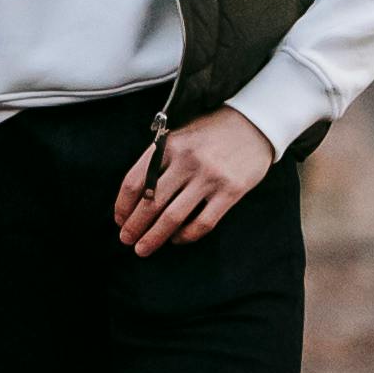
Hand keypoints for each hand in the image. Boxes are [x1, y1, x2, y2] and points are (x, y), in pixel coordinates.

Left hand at [115, 105, 277, 258]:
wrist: (254, 123)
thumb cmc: (211, 131)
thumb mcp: (180, 134)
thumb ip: (159, 158)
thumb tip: (136, 195)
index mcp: (169, 145)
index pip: (135, 181)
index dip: (123, 204)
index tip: (119, 219)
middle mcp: (186, 161)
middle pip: (150, 202)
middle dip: (134, 226)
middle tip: (126, 240)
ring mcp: (209, 177)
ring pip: (173, 217)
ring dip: (154, 237)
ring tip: (143, 249)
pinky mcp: (230, 191)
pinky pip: (203, 223)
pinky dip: (186, 236)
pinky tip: (176, 239)